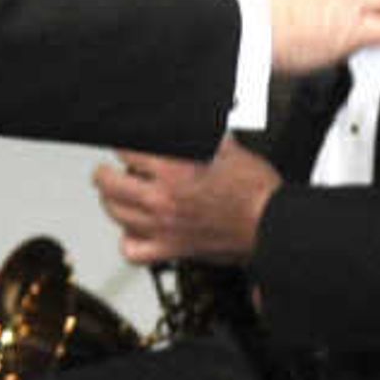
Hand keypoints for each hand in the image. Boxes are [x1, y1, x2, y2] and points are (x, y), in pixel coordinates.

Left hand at [98, 136, 280, 267]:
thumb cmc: (258, 192)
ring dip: (113, 201)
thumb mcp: (230, 149)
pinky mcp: (171, 250)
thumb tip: (193, 128)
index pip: (125, 150)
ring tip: (121, 195)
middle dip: (107, 172)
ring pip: (115, 214)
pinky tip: (136, 230)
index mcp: (173, 170)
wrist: (272, 226)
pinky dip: (128, 240)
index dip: (124, 145)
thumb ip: (203, 138)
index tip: (128, 147)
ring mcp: (163, 227)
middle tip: (114, 169)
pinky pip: (132, 251)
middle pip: (107, 184)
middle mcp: (161, 200)